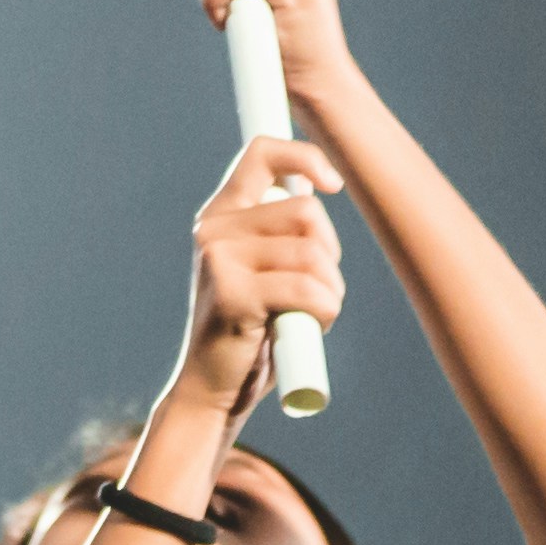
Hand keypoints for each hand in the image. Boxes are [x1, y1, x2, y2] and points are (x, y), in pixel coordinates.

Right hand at [167, 136, 345, 436]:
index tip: (333, 185)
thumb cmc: (249, 332)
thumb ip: (277, 232)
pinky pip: (307, 289)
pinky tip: (307, 329)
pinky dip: (324, 312)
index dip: (304, 156)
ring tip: (312, 315)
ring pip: (312, 254)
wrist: (212, 392)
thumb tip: (317, 187)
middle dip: (330, 254)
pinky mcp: (233, 293)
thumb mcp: (262, 270)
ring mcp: (219, 259)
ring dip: (330, 291)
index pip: (262, 152)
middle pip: (306, 212)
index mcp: (220, 215)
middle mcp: (213, 228)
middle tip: (318, 290)